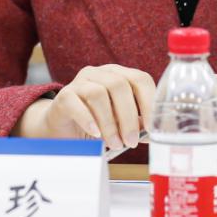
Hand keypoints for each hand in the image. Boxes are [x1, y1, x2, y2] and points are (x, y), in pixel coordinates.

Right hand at [13, 64, 154, 151]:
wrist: (62, 129)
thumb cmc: (96, 124)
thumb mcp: (120, 123)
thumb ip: (136, 124)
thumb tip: (153, 133)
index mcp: (118, 74)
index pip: (140, 79)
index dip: (149, 101)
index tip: (152, 126)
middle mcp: (99, 73)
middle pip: (120, 85)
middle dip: (129, 116)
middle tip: (131, 141)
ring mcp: (80, 82)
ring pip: (99, 94)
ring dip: (110, 123)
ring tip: (114, 144)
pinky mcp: (63, 95)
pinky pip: (76, 103)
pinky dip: (88, 120)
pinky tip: (95, 134)